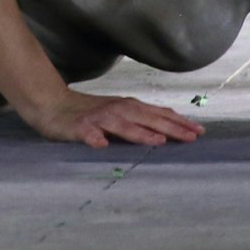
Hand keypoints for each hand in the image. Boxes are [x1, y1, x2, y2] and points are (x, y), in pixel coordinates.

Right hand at [20, 90, 205, 147]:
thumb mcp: (117, 114)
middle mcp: (115, 110)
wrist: (50, 104)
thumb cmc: (87, 113)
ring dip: (138, 132)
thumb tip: (169, 128)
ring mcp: (96, 118)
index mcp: (126, 108)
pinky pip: (85, 133)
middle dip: (169, 127)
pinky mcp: (76, 127)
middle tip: (191, 137)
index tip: (200, 131)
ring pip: (120, 124)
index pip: (156, 114)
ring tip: (156, 140)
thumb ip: (139, 120)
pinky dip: (93, 138)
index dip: (178, 122)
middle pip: (145, 118)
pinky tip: (100, 144)